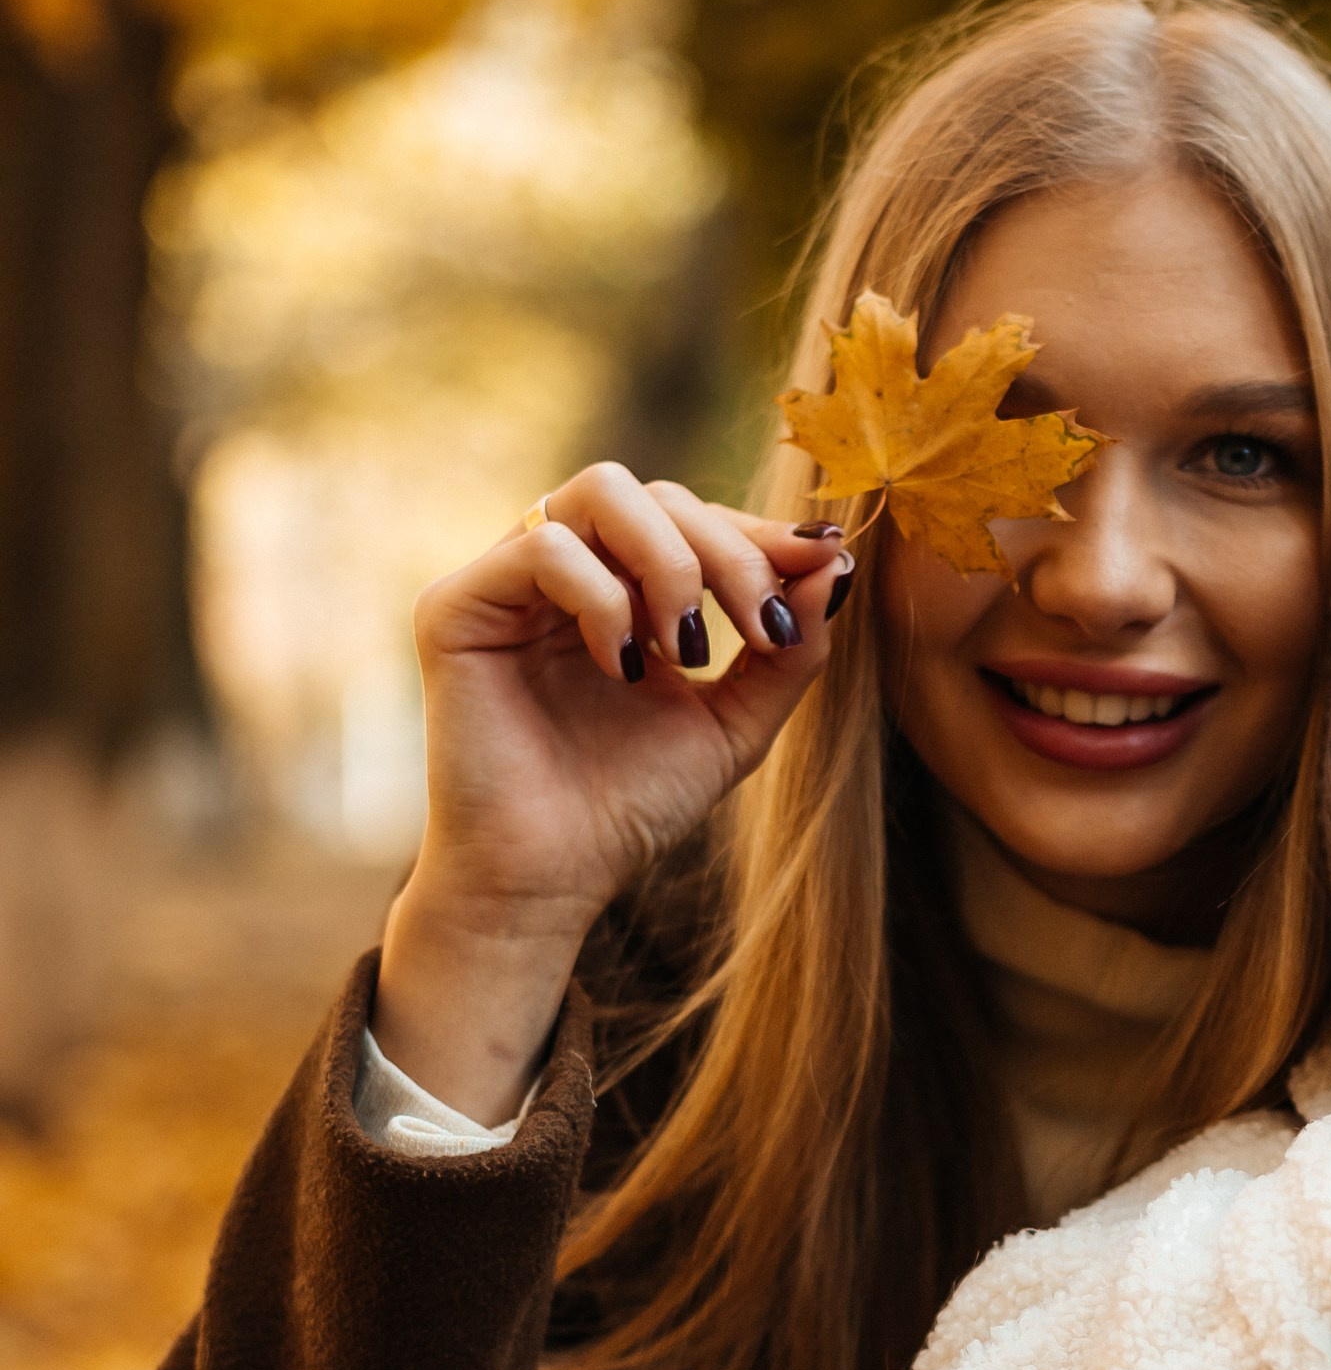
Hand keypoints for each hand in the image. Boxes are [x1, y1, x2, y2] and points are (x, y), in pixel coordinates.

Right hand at [374, 467, 852, 1120]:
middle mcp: (564, 571)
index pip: (695, 516)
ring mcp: (507, 581)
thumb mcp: (736, 723)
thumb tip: (833, 561)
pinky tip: (622, 667)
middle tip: (758, 631)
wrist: (552, 878)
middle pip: (659, 493)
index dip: (761, 534)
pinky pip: (543, 547)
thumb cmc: (631, 805)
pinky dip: (602, 596)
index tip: (822, 565)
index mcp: (623, 588)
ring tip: (687, 649)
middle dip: (729, 553)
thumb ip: (789, 649)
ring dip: (670, 562)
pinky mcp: (457, 606)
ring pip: (601, 491)